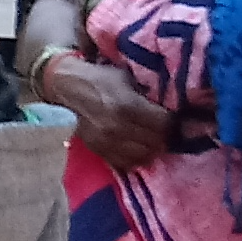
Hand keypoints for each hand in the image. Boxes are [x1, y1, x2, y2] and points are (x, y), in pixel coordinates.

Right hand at [36, 51, 172, 170]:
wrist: (68, 88)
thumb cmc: (101, 78)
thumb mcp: (127, 78)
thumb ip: (146, 94)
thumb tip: (169, 106)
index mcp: (128, 106)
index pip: (164, 124)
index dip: (172, 121)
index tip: (172, 118)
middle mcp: (117, 127)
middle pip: (156, 141)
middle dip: (163, 135)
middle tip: (163, 129)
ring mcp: (107, 141)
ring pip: (143, 155)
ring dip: (150, 148)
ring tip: (151, 139)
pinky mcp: (98, 150)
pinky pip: (125, 162)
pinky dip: (135, 156)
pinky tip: (136, 147)